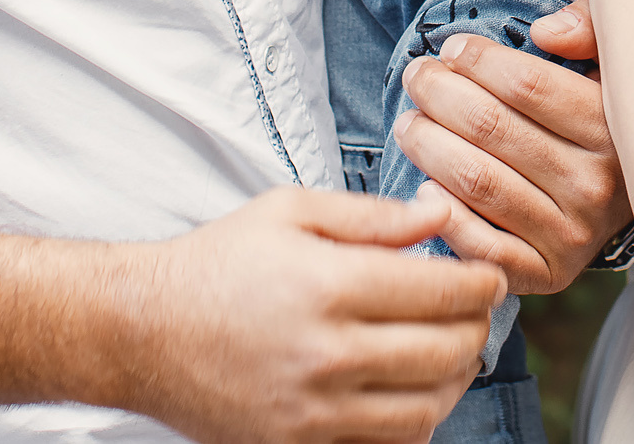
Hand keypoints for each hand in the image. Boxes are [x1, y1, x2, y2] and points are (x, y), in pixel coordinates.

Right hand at [116, 188, 501, 443]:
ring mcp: (314, 409)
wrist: (143, 332)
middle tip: (479, 309)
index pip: (441, 291)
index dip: (481, 282)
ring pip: (427, 407)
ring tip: (455, 350)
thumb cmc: (217, 264)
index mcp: (329, 284)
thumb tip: (440, 214)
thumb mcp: (290, 211)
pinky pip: (386, 443)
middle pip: (446, 351)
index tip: (491, 275)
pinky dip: (415, 419)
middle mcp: (327, 352)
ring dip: (456, 378)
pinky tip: (412, 387)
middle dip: (477, 327)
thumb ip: (373, 216)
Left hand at [394, 15, 627, 294]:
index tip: (451, 49)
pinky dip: (447, 217)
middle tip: (417, 77)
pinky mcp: (549, 273)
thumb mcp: (616, 58)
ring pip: (479, 181)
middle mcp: (598, 185)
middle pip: (492, 128)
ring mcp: (574, 234)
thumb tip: (544, 33)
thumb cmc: (608, 115)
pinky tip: (424, 187)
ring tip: (409, 123)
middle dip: (439, 94)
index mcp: (614, 127)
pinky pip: (485, 247)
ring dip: (428, 145)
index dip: (477, 61)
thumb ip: (589, 26)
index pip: (527, 84)